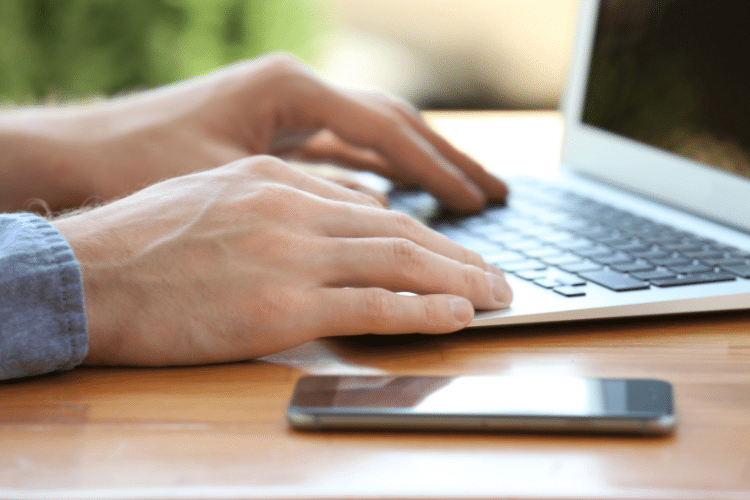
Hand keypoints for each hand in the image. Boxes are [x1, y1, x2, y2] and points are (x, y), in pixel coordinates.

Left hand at [9, 54, 506, 212]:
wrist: (77, 154)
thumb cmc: (140, 163)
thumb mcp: (230, 179)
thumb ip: (310, 193)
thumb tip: (382, 216)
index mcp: (289, 89)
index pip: (386, 128)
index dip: (440, 167)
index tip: (481, 200)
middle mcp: (294, 91)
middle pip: (392, 123)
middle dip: (445, 160)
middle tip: (493, 193)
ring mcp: (285, 111)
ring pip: (371, 137)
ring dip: (418, 166)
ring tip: (464, 194)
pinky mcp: (274, 135)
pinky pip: (341, 153)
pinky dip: (375, 175)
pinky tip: (398, 196)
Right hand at [52, 156, 511, 365]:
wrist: (84, 274)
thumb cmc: (141, 244)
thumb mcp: (215, 200)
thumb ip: (279, 205)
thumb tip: (333, 218)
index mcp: (278, 182)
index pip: (372, 208)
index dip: (423, 233)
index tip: (452, 251)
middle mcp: (294, 210)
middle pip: (399, 232)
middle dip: (457, 256)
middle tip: (496, 274)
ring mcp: (292, 256)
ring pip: (398, 263)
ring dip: (457, 282)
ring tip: (495, 296)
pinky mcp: (282, 306)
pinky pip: (372, 305)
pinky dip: (422, 312)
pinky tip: (457, 316)